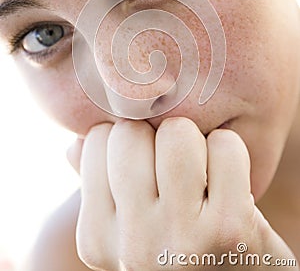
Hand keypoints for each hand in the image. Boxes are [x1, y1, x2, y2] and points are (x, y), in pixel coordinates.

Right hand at [76, 118, 298, 270]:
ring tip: (203, 171)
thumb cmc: (181, 242)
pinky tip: (232, 181)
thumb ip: (100, 185)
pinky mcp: (229, 229)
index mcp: (97, 240)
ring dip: (195, 140)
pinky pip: (224, 145)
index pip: (97, 140)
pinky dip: (230, 150)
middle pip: (131, 132)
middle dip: (156, 135)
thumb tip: (77, 142)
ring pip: (177, 132)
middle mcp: (132, 244)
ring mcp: (180, 239)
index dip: (129, 140)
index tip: (148, 162)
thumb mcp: (131, 224)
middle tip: (178, 165)